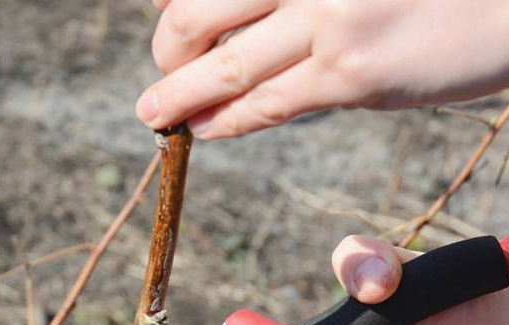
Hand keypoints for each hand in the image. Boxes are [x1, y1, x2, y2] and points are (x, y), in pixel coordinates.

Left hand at [138, 0, 508, 137]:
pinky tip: (206, 128)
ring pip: (219, 65)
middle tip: (163, 72)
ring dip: (177, 95)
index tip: (164, 19)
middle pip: (192, 12)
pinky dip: (225, 120)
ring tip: (156, 112)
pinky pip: (266, 105)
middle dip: (166, 50)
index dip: (170, 2)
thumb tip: (250, 9)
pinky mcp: (352, 75)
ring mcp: (326, 21)